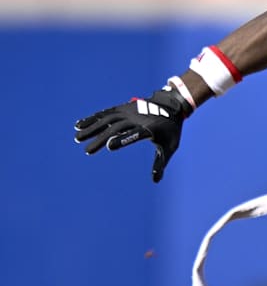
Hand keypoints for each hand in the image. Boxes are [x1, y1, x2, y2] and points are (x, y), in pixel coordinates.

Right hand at [74, 87, 189, 181]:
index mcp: (150, 128)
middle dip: (101, 139)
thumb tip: (156, 180)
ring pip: (107, 120)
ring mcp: (128, 112)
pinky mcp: (122, 108)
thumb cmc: (170, 130)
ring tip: (77, 138)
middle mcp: (137, 119)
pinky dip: (92, 118)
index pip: (136, 134)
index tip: (109, 147)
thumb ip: (161, 162)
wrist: (170, 105)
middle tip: (87, 151)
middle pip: (117, 128)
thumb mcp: (170, 146)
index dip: (123, 139)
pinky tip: (79, 125)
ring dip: (92, 128)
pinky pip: (105, 113)